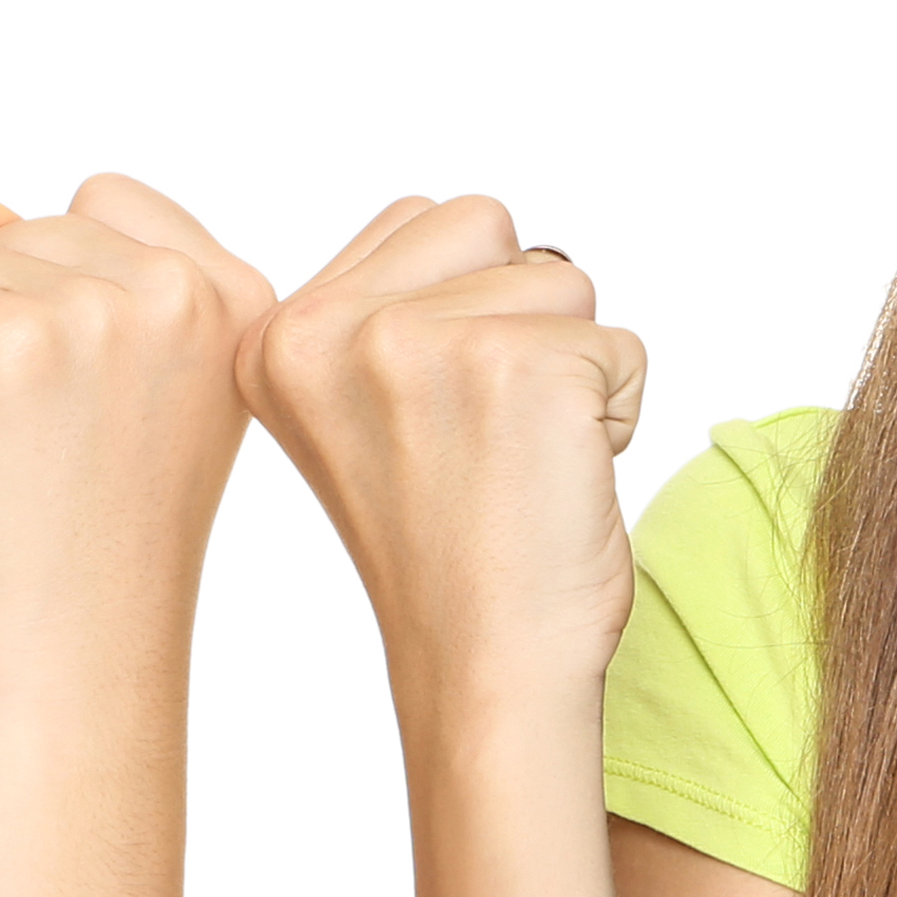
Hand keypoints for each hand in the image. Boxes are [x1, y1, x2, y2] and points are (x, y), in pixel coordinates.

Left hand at [0, 173, 276, 693]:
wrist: (72, 661)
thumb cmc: (91, 541)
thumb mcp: (103, 384)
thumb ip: (47, 269)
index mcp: (240, 298)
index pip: (103, 201)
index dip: (64, 293)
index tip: (97, 403)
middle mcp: (185, 293)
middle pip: (26, 229)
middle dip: (5, 321)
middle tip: (52, 443)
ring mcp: (99, 316)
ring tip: (15, 454)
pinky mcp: (5, 347)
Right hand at [242, 194, 648, 710]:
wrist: (484, 675)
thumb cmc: (449, 555)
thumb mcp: (365, 413)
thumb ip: (387, 312)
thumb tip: (486, 230)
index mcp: (275, 337)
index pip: (421, 222)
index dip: (463, 316)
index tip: (438, 425)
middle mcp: (328, 330)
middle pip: (488, 226)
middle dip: (518, 320)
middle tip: (486, 439)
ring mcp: (419, 346)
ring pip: (562, 280)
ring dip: (571, 367)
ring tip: (519, 463)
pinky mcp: (520, 371)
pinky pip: (622, 346)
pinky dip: (617, 413)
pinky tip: (558, 485)